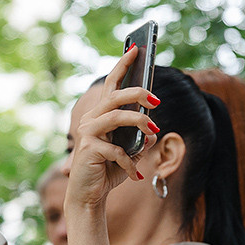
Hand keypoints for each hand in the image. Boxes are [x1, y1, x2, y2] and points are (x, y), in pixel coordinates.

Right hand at [64, 43, 158, 211]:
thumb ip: (140, 140)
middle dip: (137, 93)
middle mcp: (91, 120)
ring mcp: (88, 134)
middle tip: (156, 99)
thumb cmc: (108, 172)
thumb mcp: (130, 153)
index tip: (136, 48)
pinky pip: (117, 150)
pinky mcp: (89, 149)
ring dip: (139, 123)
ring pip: (117, 116)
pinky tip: (135, 175)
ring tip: (152, 130)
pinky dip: (130, 163)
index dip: (123, 65)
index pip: (112, 85)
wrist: (88, 196)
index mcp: (100, 116)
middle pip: (115, 96)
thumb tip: (152, 131)